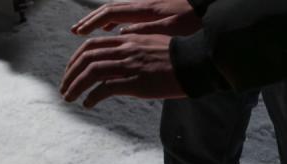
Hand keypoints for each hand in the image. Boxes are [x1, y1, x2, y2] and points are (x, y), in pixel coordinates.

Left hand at [60, 34, 185, 106]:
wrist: (195, 63)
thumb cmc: (175, 57)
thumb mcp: (150, 43)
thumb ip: (132, 42)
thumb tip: (119, 43)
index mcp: (127, 40)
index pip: (91, 46)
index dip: (75, 60)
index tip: (69, 72)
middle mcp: (125, 50)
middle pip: (86, 58)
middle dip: (70, 74)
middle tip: (64, 88)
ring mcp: (129, 65)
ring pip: (92, 73)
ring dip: (76, 86)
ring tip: (69, 98)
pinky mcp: (135, 82)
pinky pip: (106, 88)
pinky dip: (92, 97)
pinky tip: (88, 104)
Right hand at [71, 0, 199, 35]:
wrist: (211, 9)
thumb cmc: (195, 22)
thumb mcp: (171, 30)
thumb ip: (145, 31)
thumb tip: (120, 34)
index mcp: (145, 10)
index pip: (111, 13)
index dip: (92, 22)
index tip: (79, 33)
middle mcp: (143, 6)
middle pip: (109, 10)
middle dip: (90, 20)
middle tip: (75, 32)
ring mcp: (148, 8)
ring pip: (117, 12)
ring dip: (101, 22)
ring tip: (87, 33)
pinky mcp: (154, 13)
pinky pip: (127, 15)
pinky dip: (116, 23)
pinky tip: (114, 32)